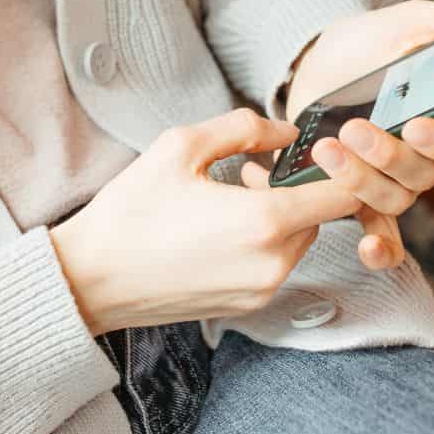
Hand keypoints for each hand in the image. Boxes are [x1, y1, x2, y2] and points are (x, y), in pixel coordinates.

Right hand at [50, 109, 360, 334]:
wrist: (89, 280)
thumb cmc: (130, 213)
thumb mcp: (181, 146)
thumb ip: (244, 128)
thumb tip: (287, 131)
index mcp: (264, 222)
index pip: (345, 195)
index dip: (343, 168)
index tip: (319, 151)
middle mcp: (272, 263)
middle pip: (323, 217)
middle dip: (298, 188)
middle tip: (251, 171)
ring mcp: (261, 290)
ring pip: (300, 240)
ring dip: (281, 215)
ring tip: (232, 195)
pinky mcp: (246, 305)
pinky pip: (276, 264)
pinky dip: (265, 241)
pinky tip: (222, 226)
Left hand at [278, 0, 433, 270]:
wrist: (315, 60)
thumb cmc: (371, 42)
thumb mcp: (412, 23)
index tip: (417, 124)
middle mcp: (427, 157)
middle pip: (427, 175)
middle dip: (389, 154)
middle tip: (356, 129)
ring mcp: (394, 178)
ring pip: (397, 197)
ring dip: (363, 180)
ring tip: (329, 150)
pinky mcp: (360, 193)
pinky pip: (382, 230)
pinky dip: (380, 246)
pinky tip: (368, 248)